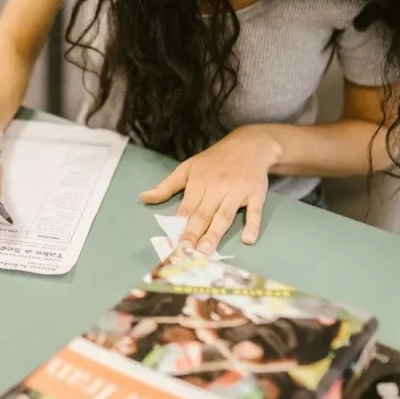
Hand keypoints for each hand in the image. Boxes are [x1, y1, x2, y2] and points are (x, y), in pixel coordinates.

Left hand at [139, 126, 281, 253]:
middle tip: (185, 252)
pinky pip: (255, 210)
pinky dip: (252, 224)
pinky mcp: (256, 193)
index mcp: (198, 182)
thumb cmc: (214, 160)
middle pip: (203, 214)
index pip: (186, 209)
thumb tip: (143, 198)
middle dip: (193, 234)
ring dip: (215, 234)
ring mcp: (237, 191)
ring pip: (224, 215)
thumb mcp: (188, 167)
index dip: (178, 226)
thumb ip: (166, 186)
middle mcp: (217, 187)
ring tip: (205, 251)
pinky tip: (248, 239)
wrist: (248, 145)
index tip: (170, 244)